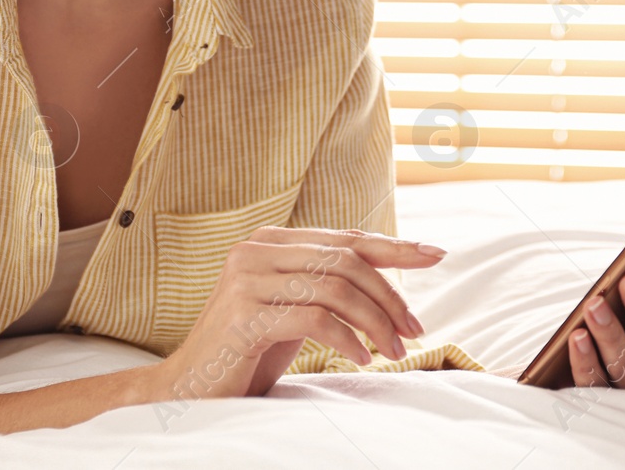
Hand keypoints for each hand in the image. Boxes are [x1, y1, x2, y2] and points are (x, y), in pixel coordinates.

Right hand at [149, 227, 447, 402]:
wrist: (189, 386)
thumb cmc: (248, 349)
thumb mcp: (292, 308)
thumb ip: (325, 284)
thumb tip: (387, 275)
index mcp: (270, 240)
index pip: (346, 238)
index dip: (394, 246)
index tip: (436, 254)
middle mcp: (256, 250)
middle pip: (346, 260)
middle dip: (389, 295)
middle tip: (414, 329)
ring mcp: (247, 279)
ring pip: (335, 287)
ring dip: (375, 321)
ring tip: (393, 350)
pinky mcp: (244, 315)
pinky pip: (314, 318)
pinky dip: (347, 339)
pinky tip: (361, 358)